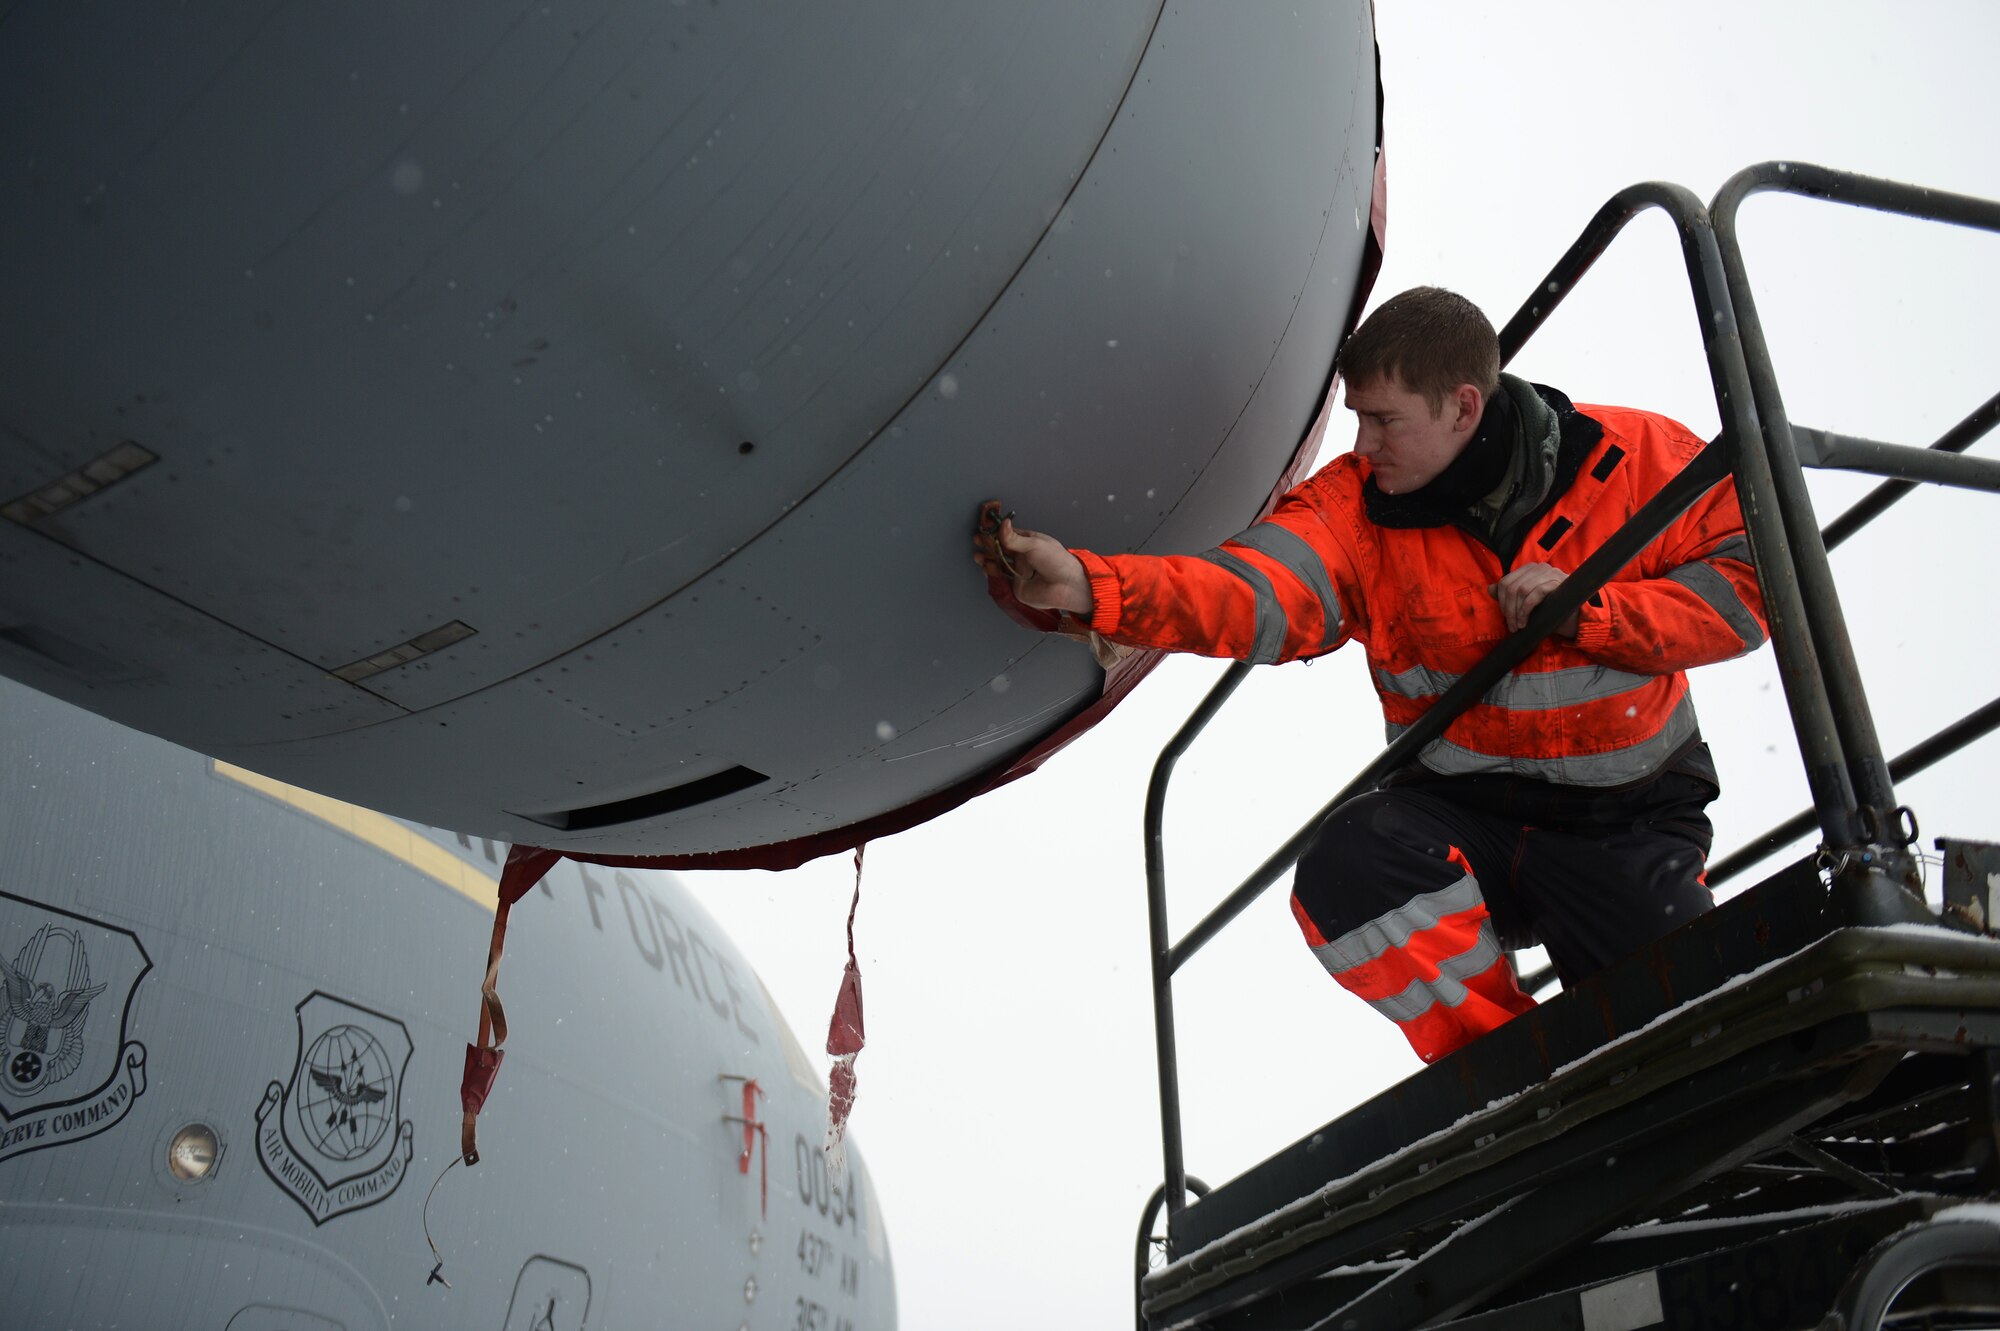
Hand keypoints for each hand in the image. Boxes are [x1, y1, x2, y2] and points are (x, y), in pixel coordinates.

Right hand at [972, 504, 1092, 615]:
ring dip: (987, 560)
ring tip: (978, 555)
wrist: (1067, 585)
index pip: (1007, 537)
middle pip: (1000, 551)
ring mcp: (1019, 573)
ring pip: (999, 565)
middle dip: (988, 546)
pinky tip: (987, 568)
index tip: (984, 530)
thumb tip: (1002, 524)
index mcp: (1028, 544)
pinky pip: (1001, 581)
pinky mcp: (1017, 588)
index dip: (995, 534)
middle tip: (979, 541)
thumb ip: (1014, 538)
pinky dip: (992, 574)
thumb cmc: (1056, 560)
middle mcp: (1023, 558)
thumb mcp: (1034, 544)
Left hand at [1490, 562, 1578, 636]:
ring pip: (1522, 590)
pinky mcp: (1559, 582)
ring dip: (1516, 611)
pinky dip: (1526, 609)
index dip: (1501, 600)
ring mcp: (1551, 573)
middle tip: (1511, 625)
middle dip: (1508, 608)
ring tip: (1518, 626)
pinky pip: (1536, 593)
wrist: (1574, 619)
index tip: (1506, 617)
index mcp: (1530, 569)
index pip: (1506, 581)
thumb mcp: (1525, 602)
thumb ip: (1509, 594)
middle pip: (1512, 586)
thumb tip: (1490, 588)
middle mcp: (1540, 567)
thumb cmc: (1549, 610)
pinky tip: (1526, 621)